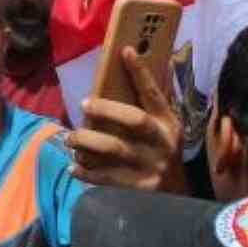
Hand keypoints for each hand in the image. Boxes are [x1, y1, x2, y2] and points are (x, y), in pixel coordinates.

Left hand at [66, 47, 183, 192]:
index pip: (154, 93)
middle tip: (84, 104)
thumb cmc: (161, 153)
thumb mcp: (164, 130)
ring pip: (115, 148)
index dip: (140, 72)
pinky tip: (73, 166)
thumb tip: (126, 72)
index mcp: (168, 124)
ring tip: (71, 138)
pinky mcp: (139, 188)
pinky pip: (107, 177)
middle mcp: (162, 143)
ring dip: (87, 140)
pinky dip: (86, 172)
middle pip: (135, 120)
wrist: (177, 196)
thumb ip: (148, 109)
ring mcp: (151, 166)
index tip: (125, 50)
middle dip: (106, 109)